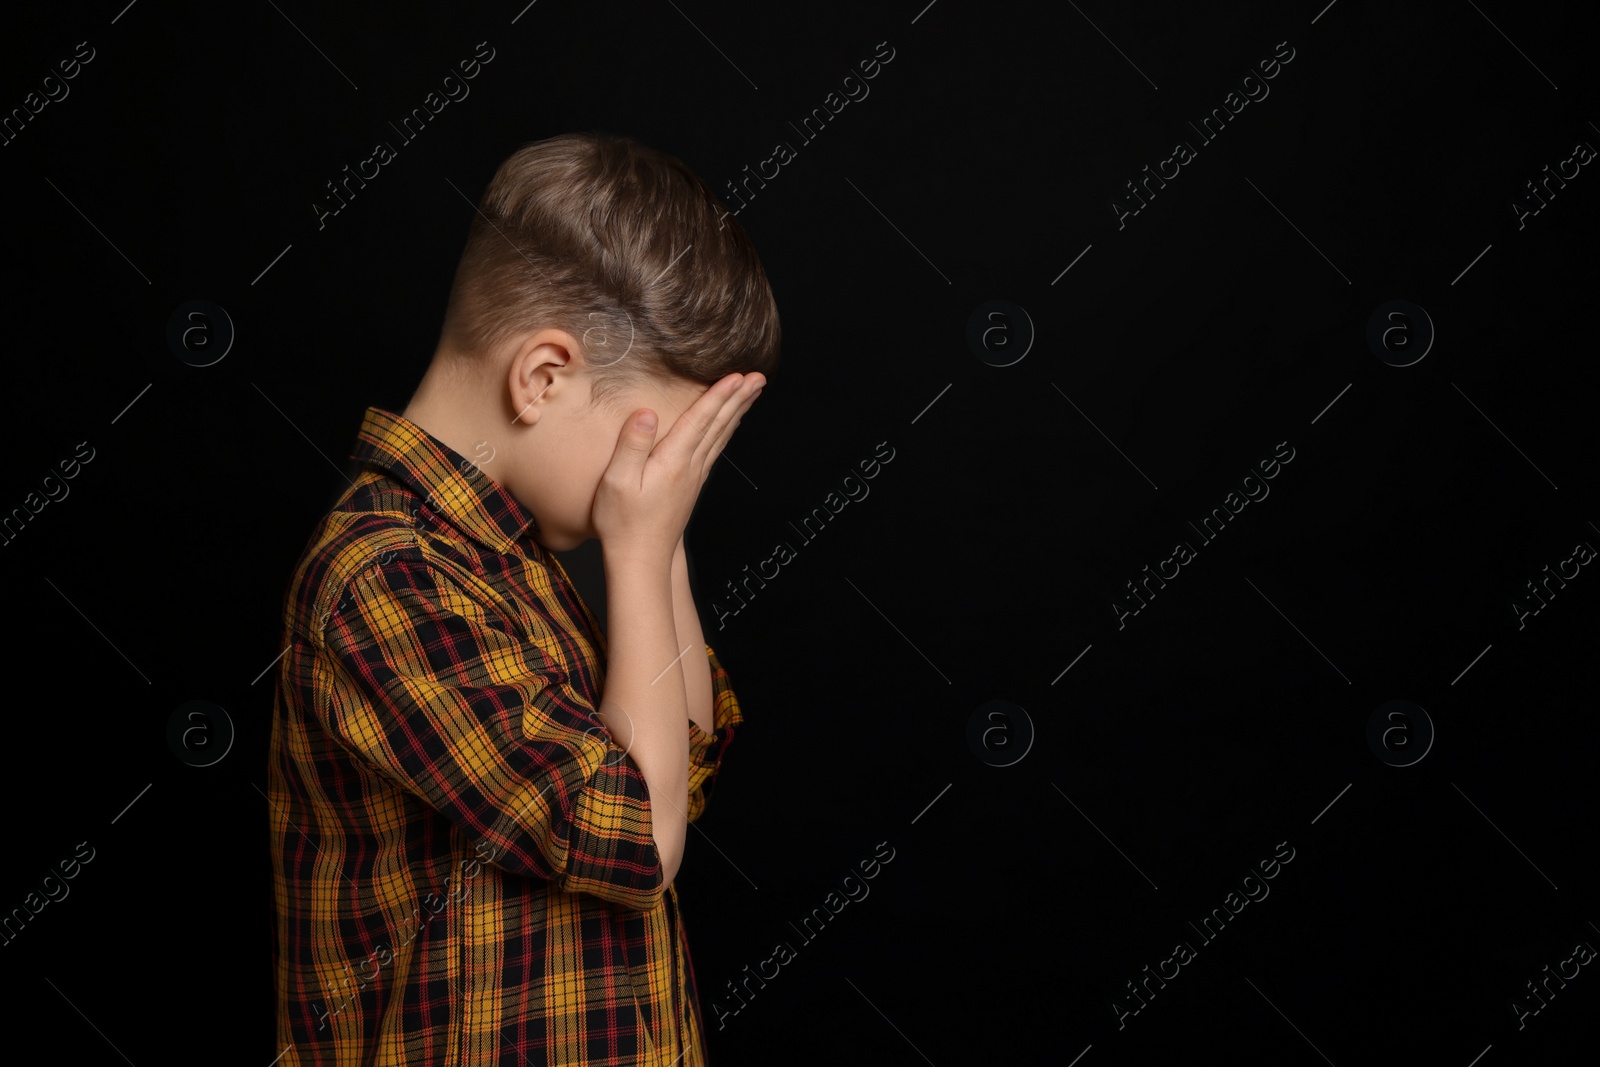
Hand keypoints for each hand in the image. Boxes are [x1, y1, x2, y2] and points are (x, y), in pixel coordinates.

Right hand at [592, 373, 763, 565]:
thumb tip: (646, 412)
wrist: (641, 559)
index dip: (718, 396)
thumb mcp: (618, 481)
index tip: (738, 376)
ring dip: (737, 413)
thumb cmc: (622, 522)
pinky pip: (715, 450)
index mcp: (672, 462)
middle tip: (759, 377)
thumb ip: (632, 445)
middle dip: (739, 399)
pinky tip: (730, 426)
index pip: (699, 420)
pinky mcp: (691, 485)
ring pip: (720, 437)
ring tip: (753, 394)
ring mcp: (694, 477)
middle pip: (718, 426)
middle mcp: (690, 467)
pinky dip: (726, 432)